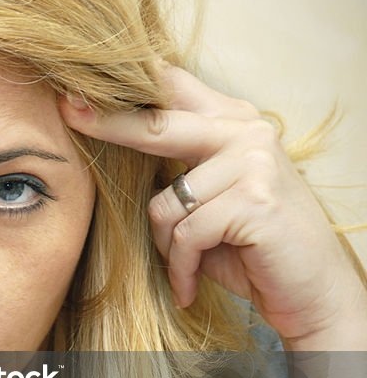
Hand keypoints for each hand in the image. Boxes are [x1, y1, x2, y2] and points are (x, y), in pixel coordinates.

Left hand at [58, 63, 366, 345]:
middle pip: (156, 124)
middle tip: (67, 111)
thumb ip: (176, 163)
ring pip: (164, 203)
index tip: (76, 85)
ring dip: (166, 246)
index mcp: (232, 122)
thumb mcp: (210, 195)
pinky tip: (191, 285)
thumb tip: (109, 132)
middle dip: (107, 123)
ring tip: (187, 265)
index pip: (173, 88)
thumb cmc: (249, 246)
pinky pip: (184, 236)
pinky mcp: (254, 201)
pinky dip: (181, 268)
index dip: (124, 85)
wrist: (311, 291)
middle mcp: (246, 131)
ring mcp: (253, 163)